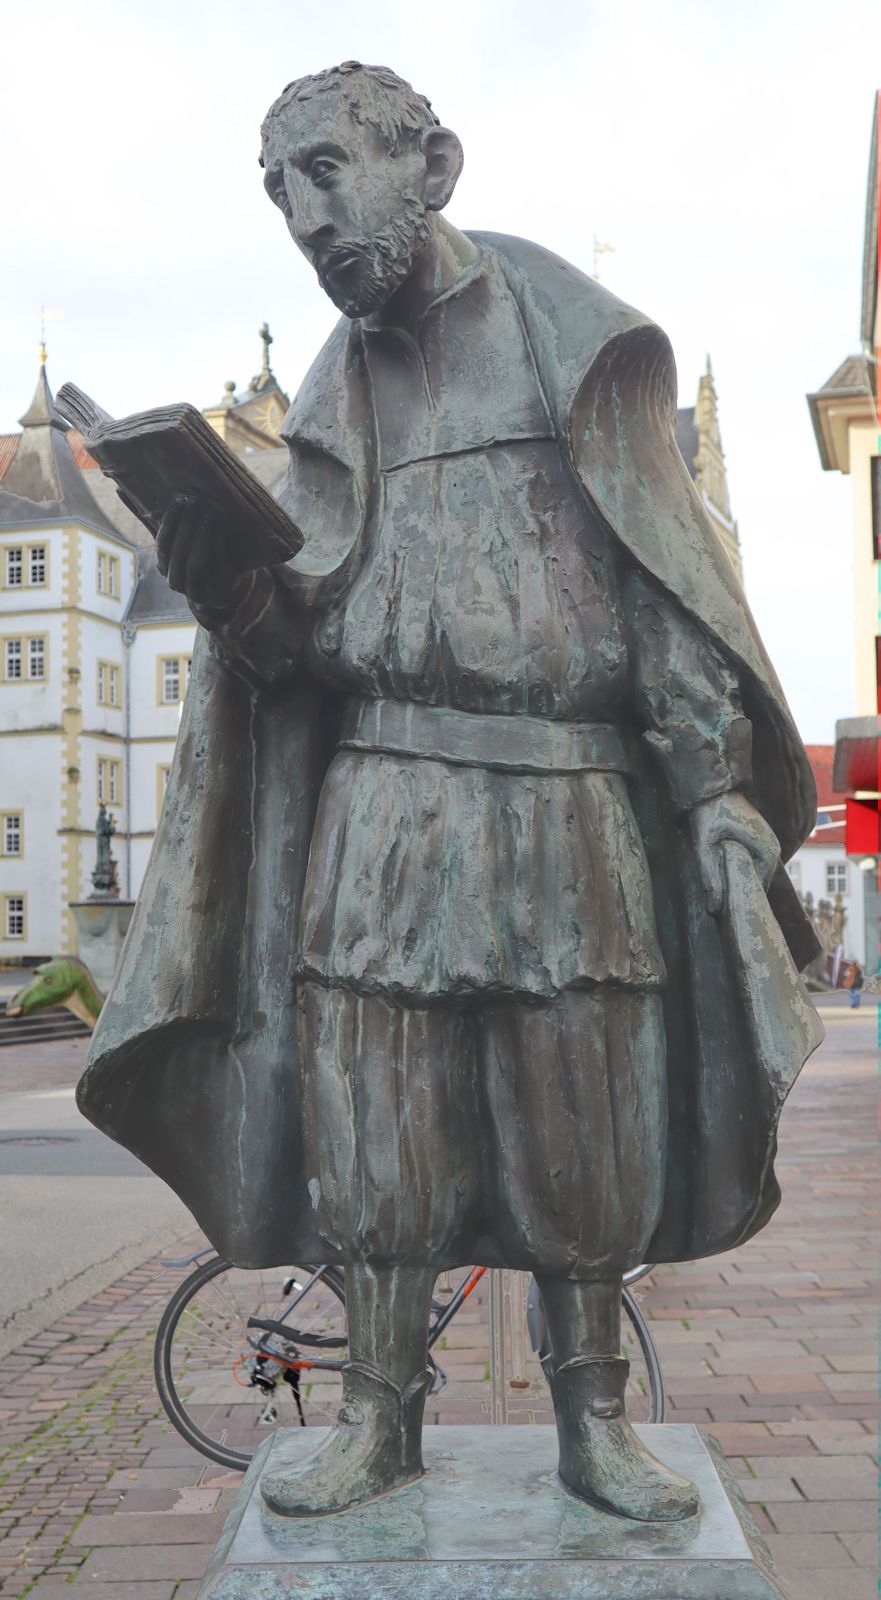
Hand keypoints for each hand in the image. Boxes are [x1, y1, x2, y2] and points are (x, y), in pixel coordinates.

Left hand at [155, 493, 252, 613]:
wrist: (211, 587)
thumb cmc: (228, 576)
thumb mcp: (230, 568)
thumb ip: (222, 550)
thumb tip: (218, 520)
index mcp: (198, 594)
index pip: (196, 566)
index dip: (204, 541)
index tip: (213, 518)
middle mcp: (178, 586)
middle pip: (179, 555)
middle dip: (189, 527)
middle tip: (199, 504)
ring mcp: (166, 573)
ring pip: (165, 546)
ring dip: (177, 522)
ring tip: (187, 501)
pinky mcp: (160, 560)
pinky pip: (161, 539)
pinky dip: (169, 521)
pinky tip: (178, 504)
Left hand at [689, 790, 779, 914]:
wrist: (712, 788)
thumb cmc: (708, 813)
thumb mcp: (704, 846)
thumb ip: (710, 877)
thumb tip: (715, 909)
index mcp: (767, 851)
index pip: (759, 889)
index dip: (740, 900)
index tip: (721, 909)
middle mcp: (773, 848)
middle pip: (758, 882)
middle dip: (740, 892)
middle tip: (718, 904)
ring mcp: (769, 843)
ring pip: (755, 874)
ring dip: (739, 882)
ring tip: (718, 891)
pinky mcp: (760, 840)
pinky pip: (753, 864)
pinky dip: (740, 871)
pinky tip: (722, 876)